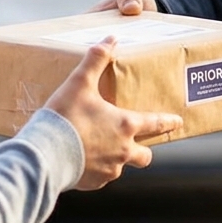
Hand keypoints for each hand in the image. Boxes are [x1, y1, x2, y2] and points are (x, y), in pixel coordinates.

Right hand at [45, 38, 181, 189]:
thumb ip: (96, 60)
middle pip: (145, 155)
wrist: (43, 155)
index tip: (178, 122)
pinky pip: (101, 176)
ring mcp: (109, 170)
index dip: (169, 122)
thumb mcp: (80, 83)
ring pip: (121, 166)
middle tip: (136, 142)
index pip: (156, 124)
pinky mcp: (94, 183)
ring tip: (98, 147)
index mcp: (125, 125)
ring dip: (116, 157)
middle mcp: (123, 151)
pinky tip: (82, 159)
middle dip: (144, 149)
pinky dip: (96, 168)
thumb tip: (111, 39)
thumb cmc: (64, 118)